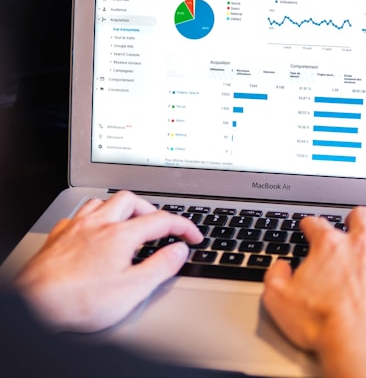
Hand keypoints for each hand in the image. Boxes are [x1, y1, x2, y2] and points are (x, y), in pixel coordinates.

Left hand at [13, 190, 201, 331]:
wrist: (33, 306)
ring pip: (103, 202)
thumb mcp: (132, 290)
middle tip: (160, 226)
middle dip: (150, 209)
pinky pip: (80, 215)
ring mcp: (76, 228)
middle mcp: (98, 224)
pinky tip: (94, 231)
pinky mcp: (58, 237)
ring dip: (121, 208)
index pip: (161, 220)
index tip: (192, 236)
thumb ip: (161, 266)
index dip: (183, 226)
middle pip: (131, 200)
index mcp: (120, 235)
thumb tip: (179, 250)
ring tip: (129, 222)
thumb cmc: (77, 301)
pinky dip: (95, 218)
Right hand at [262, 206, 365, 377]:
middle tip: (351, 227)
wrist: (359, 345)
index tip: (309, 227)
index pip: (316, 223)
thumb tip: (281, 267)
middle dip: (355, 218)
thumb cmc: (321, 324)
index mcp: (329, 246)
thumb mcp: (278, 299)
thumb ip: (275, 275)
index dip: (310, 224)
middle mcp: (361, 244)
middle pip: (361, 215)